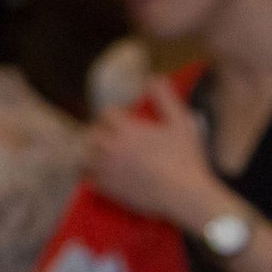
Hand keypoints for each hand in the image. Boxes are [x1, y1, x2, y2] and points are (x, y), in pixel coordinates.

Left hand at [85, 80, 226, 229]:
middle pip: (92, 133)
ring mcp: (104, 169)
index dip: (116, 115)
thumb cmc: (185, 157)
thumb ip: (165, 98)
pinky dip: (92, 175)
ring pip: (86, 155)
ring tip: (107, 154)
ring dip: (94, 152)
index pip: (107, 113)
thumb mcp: (181, 122)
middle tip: (115, 136)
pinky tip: (104, 174)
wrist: (183, 194)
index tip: (126, 119)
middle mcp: (109, 147)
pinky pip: (87, 179)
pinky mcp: (105, 188)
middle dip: (102, 132)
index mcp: (125, 129)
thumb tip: (154, 77)